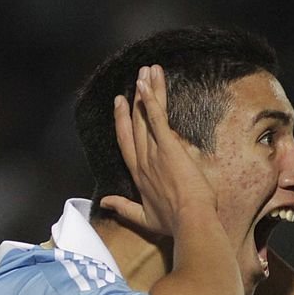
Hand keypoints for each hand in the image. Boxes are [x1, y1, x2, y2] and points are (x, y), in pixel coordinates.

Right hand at [100, 64, 217, 234]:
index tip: (120, 105)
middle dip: (132, 102)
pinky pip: (157, 119)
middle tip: (132, 80)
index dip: (122, 123)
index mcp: (139, 176)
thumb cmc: (172, 223)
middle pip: (134, 126)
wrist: (190, 221)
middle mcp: (143, 161)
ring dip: (145, 92)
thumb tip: (104, 203)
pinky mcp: (168, 148)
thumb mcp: (143, 218)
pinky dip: (151, 100)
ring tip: (146, 71)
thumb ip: (123, 208)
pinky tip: (147, 83)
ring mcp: (154, 153)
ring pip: (146, 117)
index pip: (126, 144)